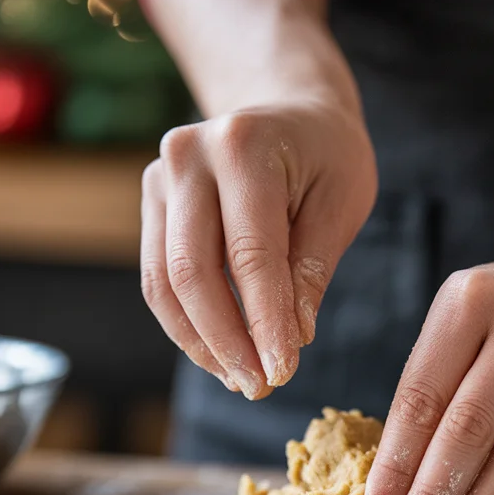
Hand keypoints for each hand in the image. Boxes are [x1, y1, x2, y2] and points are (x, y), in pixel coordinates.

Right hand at [140, 100, 376, 397]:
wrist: (288, 107)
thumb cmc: (326, 155)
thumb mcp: (342, 202)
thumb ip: (311, 268)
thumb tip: (291, 338)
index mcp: (243, 146)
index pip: (250, 254)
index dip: (264, 321)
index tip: (283, 372)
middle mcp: (187, 156)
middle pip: (192, 272)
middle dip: (226, 341)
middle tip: (260, 387)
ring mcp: (160, 178)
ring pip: (165, 283)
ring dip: (201, 342)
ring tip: (242, 378)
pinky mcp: (152, 204)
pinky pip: (159, 279)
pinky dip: (188, 324)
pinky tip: (222, 353)